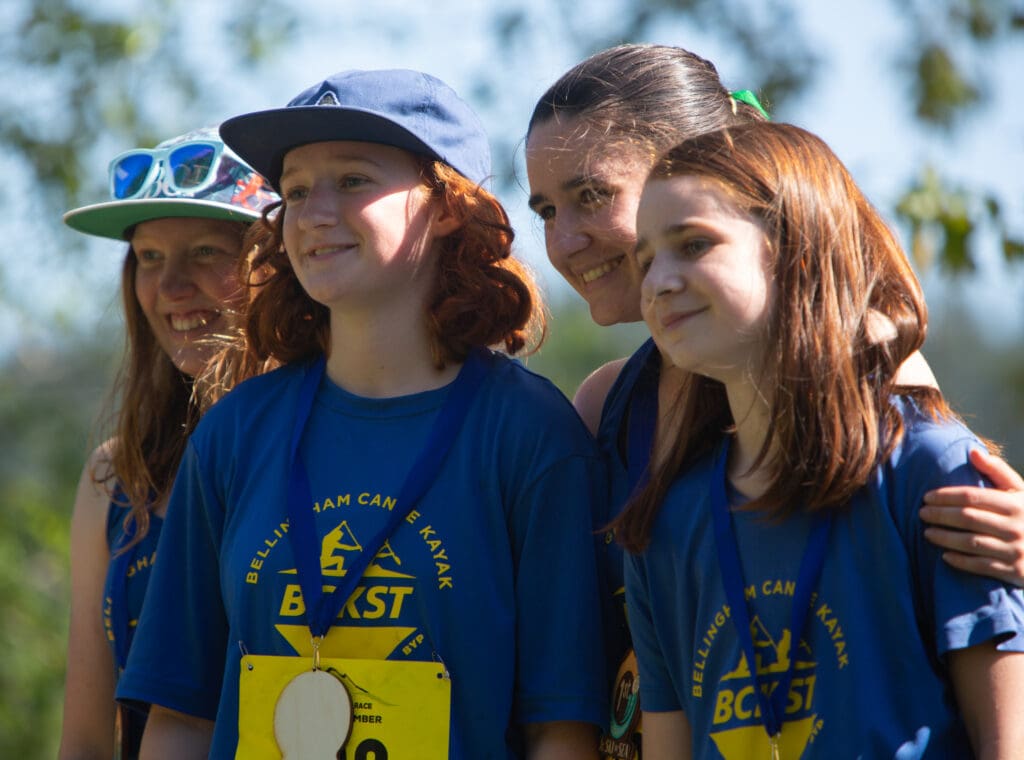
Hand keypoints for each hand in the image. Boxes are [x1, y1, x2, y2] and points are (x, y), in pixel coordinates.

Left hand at [921, 449, 1023, 586]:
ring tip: (927, 532)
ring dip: (945, 537)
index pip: (972, 497)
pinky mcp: (1015, 572)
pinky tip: (944, 556)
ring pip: (971, 542)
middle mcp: (1016, 527)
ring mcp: (1016, 550)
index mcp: (1016, 504)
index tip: (926, 497)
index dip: (946, 496)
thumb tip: (972, 452)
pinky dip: (961, 561)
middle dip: (940, 515)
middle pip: (968, 518)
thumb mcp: (1019, 491)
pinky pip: (982, 567)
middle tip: (921, 513)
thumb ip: (997, 470)